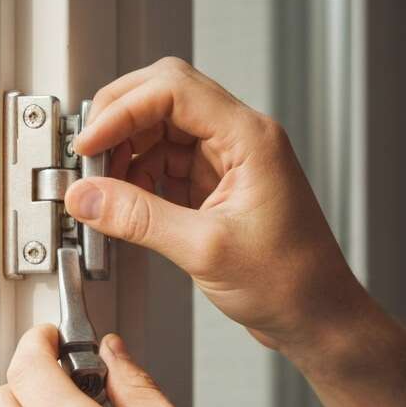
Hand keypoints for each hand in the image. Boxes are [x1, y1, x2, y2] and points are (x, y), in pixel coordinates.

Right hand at [70, 56, 369, 353]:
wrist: (317, 317)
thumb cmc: (290, 282)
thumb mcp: (204, 250)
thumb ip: (139, 218)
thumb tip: (88, 197)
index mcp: (249, 138)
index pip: (173, 89)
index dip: (122, 110)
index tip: (89, 143)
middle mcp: (240, 139)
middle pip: (164, 97)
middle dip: (119, 122)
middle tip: (87, 158)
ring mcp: (228, 162)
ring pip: (161, 132)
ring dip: (125, 154)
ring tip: (103, 191)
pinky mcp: (217, 187)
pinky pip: (167, 166)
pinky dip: (139, 180)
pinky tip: (124, 205)